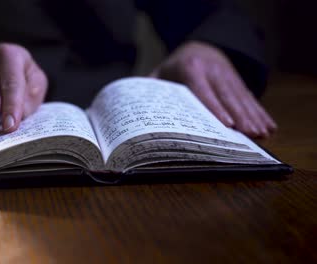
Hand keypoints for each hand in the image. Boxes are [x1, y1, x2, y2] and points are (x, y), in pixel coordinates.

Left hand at [150, 41, 276, 137]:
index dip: (216, 107)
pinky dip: (261, 112)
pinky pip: (251, 97)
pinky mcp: (238, 82)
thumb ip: (149, 88)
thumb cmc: (175, 67)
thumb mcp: (160, 72)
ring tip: (262, 134)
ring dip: (254, 116)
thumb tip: (128, 108)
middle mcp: (213, 71)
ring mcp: (228, 76)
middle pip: (227, 96)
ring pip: (242, 97)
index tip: (227, 124)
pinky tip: (270, 126)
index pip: (203, 90)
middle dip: (241, 116)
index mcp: (191, 69)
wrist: (200, 47)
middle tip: (250, 134)